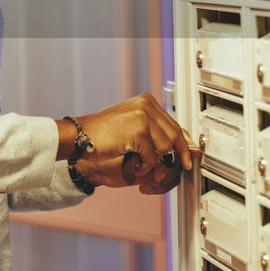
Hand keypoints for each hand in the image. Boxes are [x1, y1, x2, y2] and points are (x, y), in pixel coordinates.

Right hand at [69, 94, 192, 190]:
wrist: (81, 136)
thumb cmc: (103, 134)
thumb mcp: (134, 128)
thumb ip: (157, 133)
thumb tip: (187, 146)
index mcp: (147, 102)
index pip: (174, 124)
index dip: (183, 144)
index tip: (189, 157)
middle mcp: (147, 105)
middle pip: (173, 137)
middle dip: (168, 157)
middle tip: (157, 168)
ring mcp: (143, 117)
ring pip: (165, 148)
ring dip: (152, 161)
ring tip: (136, 160)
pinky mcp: (138, 131)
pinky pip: (152, 157)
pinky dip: (142, 166)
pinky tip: (130, 162)